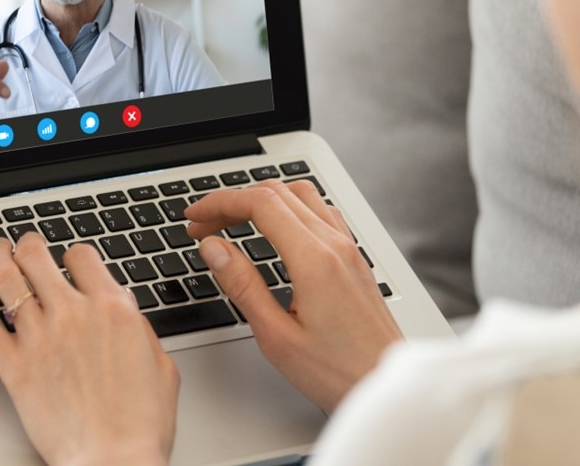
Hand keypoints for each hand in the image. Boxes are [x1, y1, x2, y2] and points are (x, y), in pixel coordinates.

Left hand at [0, 233, 178, 465]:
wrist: (113, 459)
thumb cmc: (140, 424)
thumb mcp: (161, 366)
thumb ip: (140, 330)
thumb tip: (127, 314)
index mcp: (112, 308)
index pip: (82, 257)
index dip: (75, 256)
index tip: (71, 263)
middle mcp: (72, 312)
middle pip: (39, 256)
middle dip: (31, 245)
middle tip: (28, 245)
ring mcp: (38, 335)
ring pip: (6, 277)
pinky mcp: (13, 364)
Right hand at [185, 180, 401, 411]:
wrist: (384, 386)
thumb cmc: (338, 372)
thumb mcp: (276, 337)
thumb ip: (243, 285)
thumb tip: (213, 248)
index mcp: (314, 260)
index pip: (260, 204)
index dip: (220, 202)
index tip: (195, 217)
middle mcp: (335, 245)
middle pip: (277, 193)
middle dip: (233, 201)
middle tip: (205, 225)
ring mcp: (349, 249)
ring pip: (301, 195)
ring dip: (262, 200)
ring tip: (234, 222)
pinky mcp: (355, 259)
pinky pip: (322, 212)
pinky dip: (290, 208)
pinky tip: (276, 230)